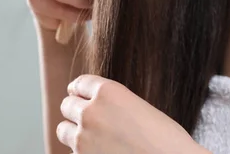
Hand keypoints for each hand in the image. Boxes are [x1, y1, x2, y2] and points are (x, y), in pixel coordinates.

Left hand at [57, 74, 209, 153]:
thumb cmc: (166, 140)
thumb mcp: (139, 108)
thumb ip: (114, 104)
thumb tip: (98, 108)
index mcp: (109, 92)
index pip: (80, 83)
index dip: (79, 90)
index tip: (77, 94)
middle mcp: (92, 111)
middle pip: (67, 104)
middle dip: (75, 110)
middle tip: (84, 117)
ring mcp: (84, 138)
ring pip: (63, 129)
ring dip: (72, 131)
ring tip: (87, 137)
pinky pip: (72, 152)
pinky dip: (81, 152)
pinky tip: (99, 152)